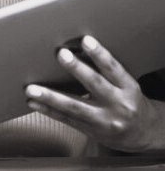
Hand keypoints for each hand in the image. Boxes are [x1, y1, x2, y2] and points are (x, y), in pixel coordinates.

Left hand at [25, 36, 161, 152]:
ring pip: (75, 107)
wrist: (142, 133)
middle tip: (61, 54)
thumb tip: (77, 49)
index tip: (86, 40)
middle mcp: (117, 104)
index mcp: (128, 88)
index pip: (113, 68)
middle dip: (77, 69)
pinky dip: (49, 110)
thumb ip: (106, 71)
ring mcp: (104, 121)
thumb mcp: (126, 83)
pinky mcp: (91, 131)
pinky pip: (67, 119)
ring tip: (32, 89)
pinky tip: (35, 102)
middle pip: (95, 84)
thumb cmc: (128, 99)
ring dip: (51, 97)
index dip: (100, 54)